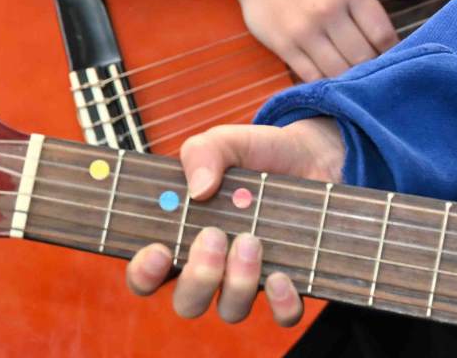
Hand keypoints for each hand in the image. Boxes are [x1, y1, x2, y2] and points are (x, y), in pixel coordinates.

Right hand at [125, 118, 345, 323]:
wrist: (312, 154)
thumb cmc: (256, 154)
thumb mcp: (226, 142)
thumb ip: (203, 153)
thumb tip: (199, 189)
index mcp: (183, 238)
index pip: (148, 275)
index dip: (144, 273)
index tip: (158, 250)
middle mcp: (213, 268)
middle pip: (187, 302)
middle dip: (197, 277)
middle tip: (213, 236)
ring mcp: (251, 279)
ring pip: (231, 309)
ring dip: (237, 282)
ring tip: (251, 240)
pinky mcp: (291, 281)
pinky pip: (282, 314)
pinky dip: (281, 302)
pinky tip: (282, 275)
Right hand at [182, 0, 431, 80]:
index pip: (383, 34)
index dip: (394, 52)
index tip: (397, 59)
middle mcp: (328, 8)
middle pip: (363, 57)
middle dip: (375, 70)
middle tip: (382, 79)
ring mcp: (304, 29)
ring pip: (339, 70)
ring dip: (352, 82)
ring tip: (361, 87)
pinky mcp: (282, 44)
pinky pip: (310, 75)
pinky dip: (325, 84)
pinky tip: (334, 85)